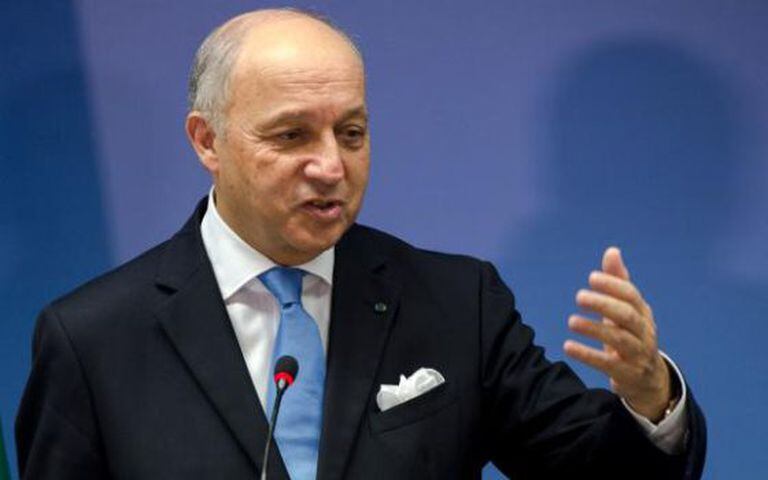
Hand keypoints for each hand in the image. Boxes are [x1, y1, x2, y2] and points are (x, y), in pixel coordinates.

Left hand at [563, 247, 671, 420]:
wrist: (648, 380)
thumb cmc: (631, 336)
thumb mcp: (626, 310)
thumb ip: (618, 282)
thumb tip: (612, 251)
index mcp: (643, 313)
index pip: (632, 296)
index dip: (613, 285)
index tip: (591, 278)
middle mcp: (644, 332)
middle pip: (628, 316)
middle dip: (604, 304)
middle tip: (579, 297)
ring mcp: (638, 355)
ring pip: (621, 340)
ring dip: (595, 329)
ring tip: (571, 321)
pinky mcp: (627, 374)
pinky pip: (608, 364)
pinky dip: (588, 355)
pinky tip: (568, 346)